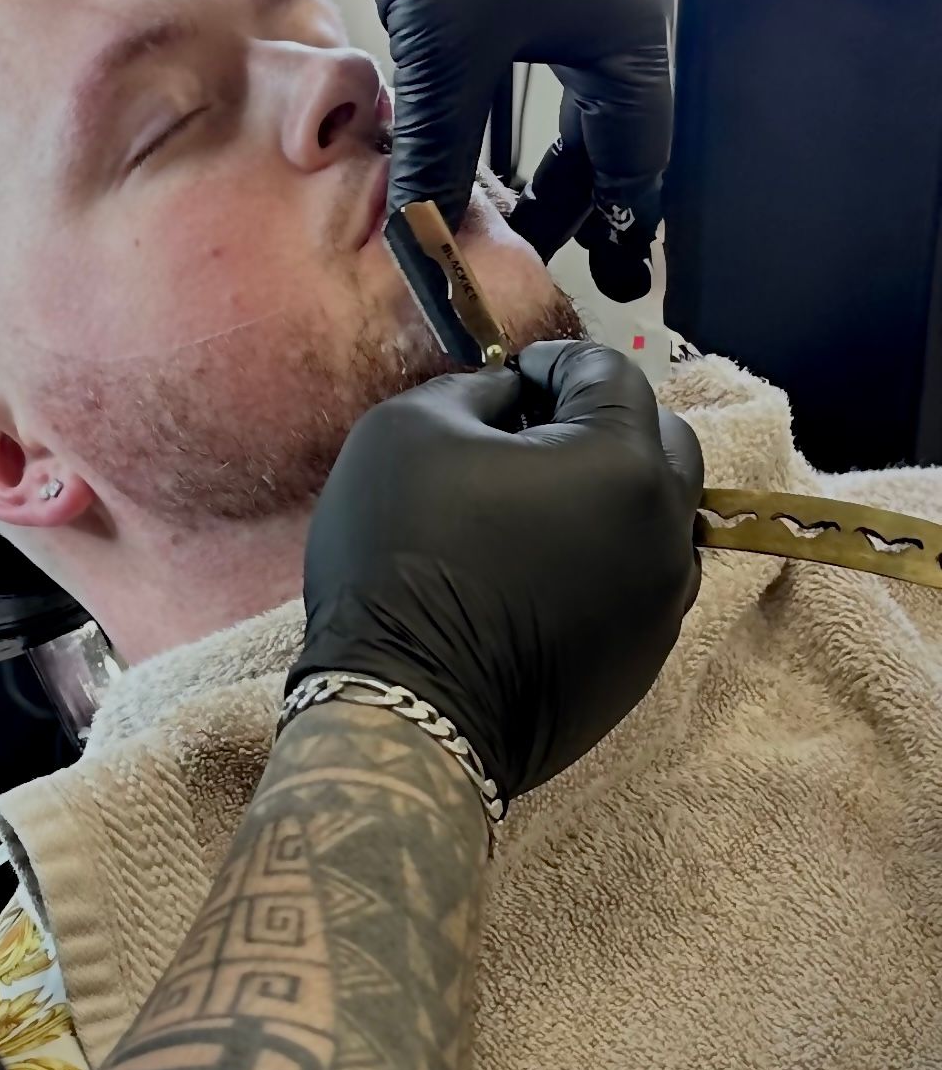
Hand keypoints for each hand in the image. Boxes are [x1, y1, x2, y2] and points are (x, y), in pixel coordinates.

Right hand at [292, 341, 703, 802]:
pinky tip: (538, 569)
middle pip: (661, 441)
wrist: (409, 707)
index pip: (610, 374)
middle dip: (601, 420)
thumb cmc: (403, 551)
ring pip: (658, 518)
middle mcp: (666, 530)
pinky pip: (640, 581)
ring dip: (610, 493)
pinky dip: (603, 557)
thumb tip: (511, 399)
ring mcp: (664, 604)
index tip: (509, 377)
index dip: (554, 362)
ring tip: (535, 505)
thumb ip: (476, 391)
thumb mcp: (409, 428)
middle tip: (530, 433)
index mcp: (622, 463)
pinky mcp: (644, 661)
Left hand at [359, 0, 673, 279]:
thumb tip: (423, 240)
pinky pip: (547, 45)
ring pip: (575, 86)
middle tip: (530, 242)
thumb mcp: (445, 54)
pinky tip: (475, 117)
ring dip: (540, 141)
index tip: (582, 271)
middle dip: (571, 189)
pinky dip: (518, 93)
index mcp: (629, 36)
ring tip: (501, 196)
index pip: (634, 158)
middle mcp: (624, 4)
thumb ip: (440, 155)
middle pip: (611, 126)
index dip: (603, 221)